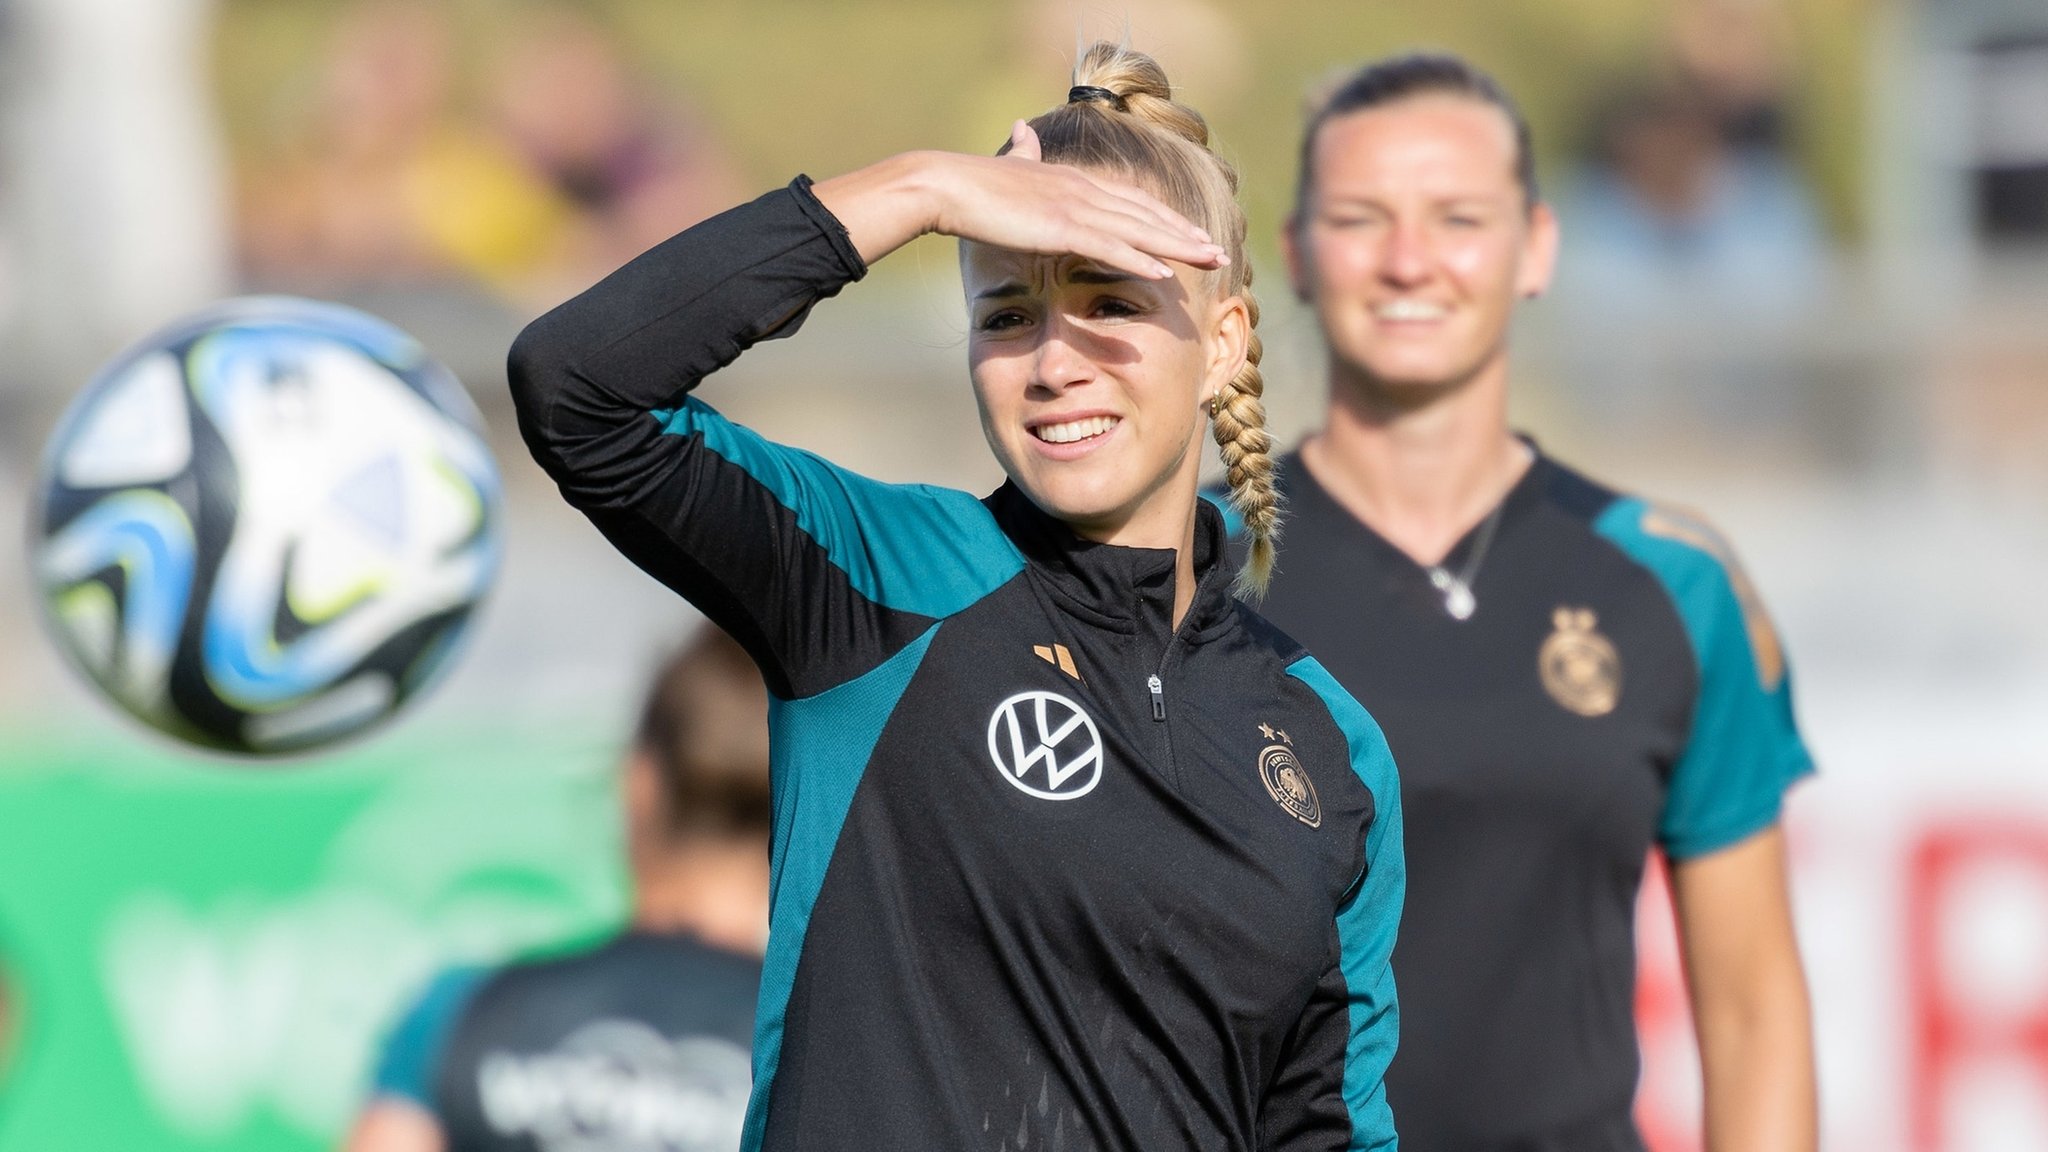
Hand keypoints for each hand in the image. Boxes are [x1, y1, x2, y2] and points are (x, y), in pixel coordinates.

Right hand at [812, 124, 1228, 278]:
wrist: (949, 186)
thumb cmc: (974, 186)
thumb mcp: (1008, 168)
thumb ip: (1023, 154)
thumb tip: (1021, 130)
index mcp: (1074, 183)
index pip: (1132, 204)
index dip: (1165, 220)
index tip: (1192, 235)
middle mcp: (1083, 192)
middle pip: (1146, 216)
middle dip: (1185, 235)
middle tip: (1218, 252)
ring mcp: (1075, 208)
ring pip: (1138, 230)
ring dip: (1177, 247)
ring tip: (1208, 260)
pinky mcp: (1061, 227)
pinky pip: (1110, 247)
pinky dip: (1140, 259)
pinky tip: (1164, 272)